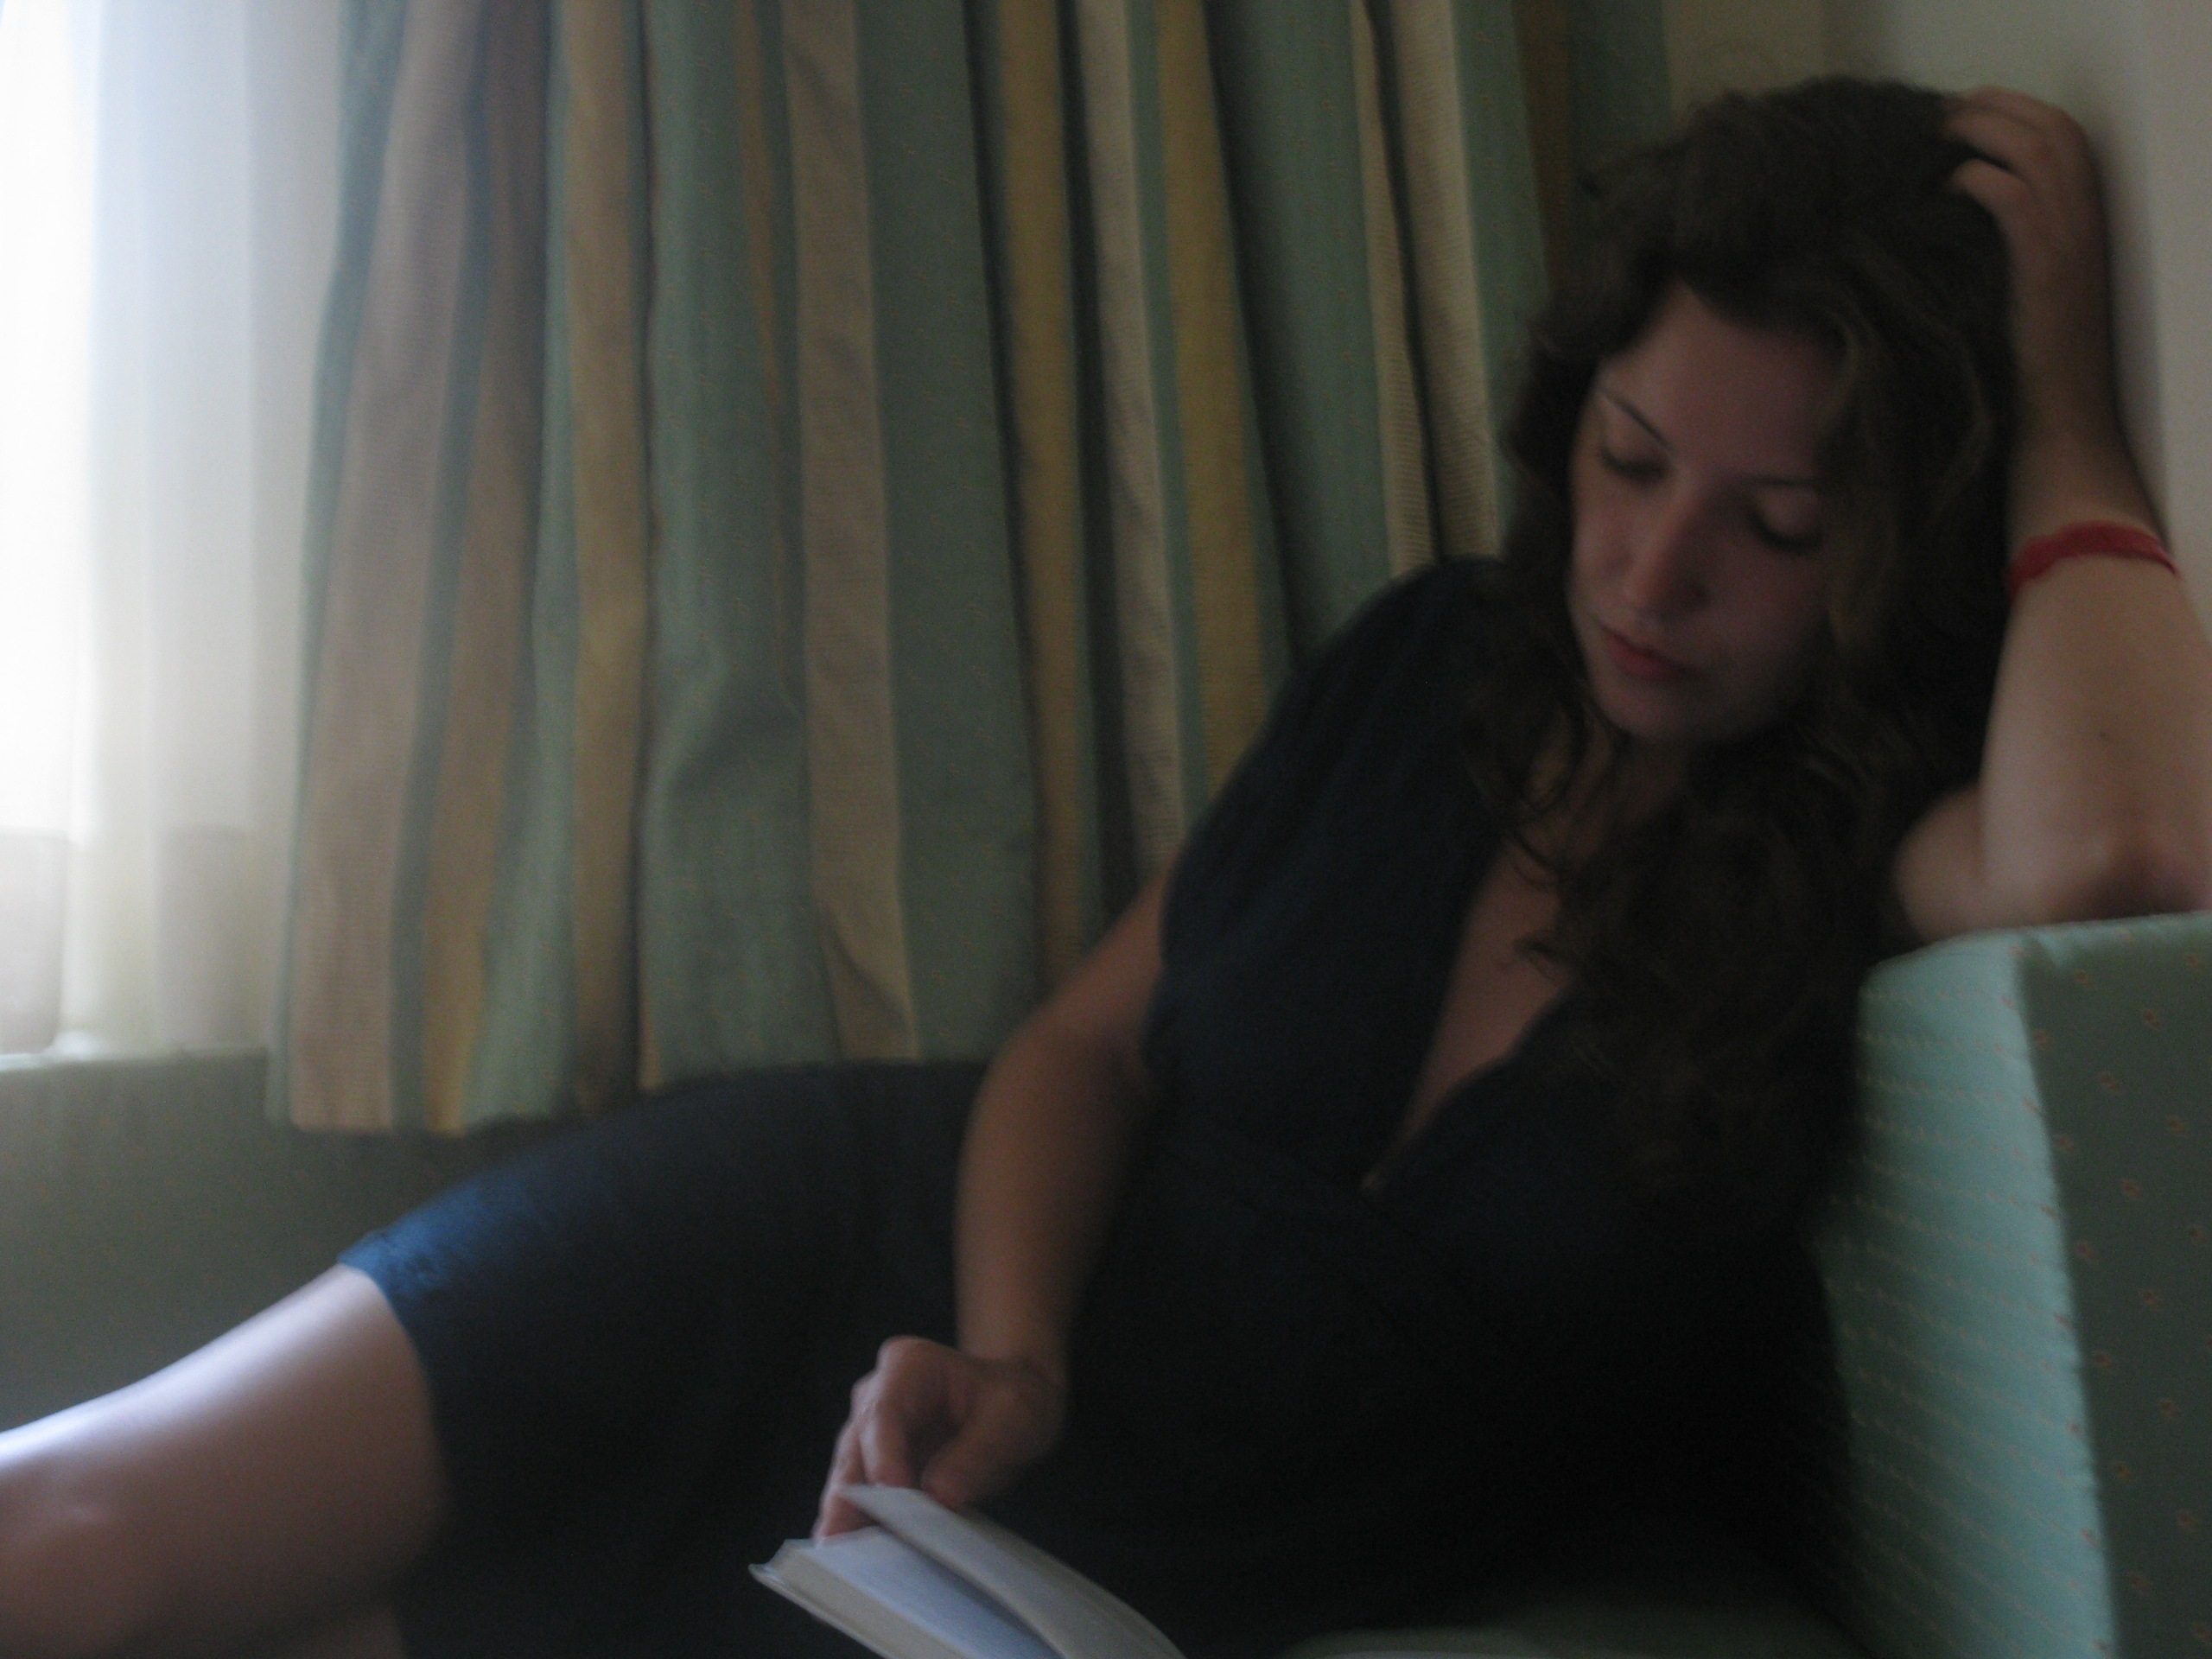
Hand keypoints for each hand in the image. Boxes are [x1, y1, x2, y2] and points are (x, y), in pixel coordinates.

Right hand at [814, 1337, 1065, 1537]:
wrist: (1016, 1403)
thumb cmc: (1013, 1398)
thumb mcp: (1013, 1416)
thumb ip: (978, 1453)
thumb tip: (939, 1496)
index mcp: (908, 1366)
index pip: (884, 1414)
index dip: (883, 1456)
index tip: (892, 1495)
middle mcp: (876, 1396)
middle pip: (856, 1449)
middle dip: (850, 1497)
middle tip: (844, 1543)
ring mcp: (872, 1434)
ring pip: (851, 1479)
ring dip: (851, 1518)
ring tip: (846, 1562)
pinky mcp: (877, 1469)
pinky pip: (863, 1499)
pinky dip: (863, 1527)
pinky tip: (858, 1559)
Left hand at [1945, 88, 2153, 537]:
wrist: (2059, 439)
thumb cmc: (2022, 388)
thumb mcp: (2015, 311)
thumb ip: (1999, 267)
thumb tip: (1941, 234)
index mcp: (2086, 238)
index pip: (2069, 147)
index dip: (2021, 118)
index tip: (1970, 115)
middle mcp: (2089, 237)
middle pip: (2059, 136)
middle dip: (2003, 110)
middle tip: (1950, 110)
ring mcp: (2073, 256)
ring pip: (2043, 156)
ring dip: (1990, 132)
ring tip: (1944, 131)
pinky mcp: (2048, 280)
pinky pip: (2024, 203)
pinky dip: (1988, 179)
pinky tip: (1954, 184)